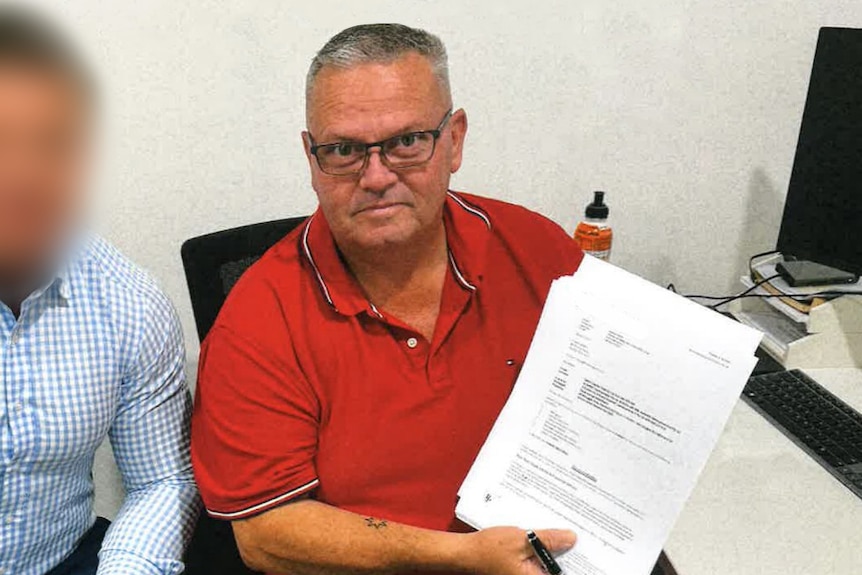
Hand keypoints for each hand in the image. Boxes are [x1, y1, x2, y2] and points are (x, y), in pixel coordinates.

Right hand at [459, 526, 576, 574]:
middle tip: (579, 536)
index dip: (579, 564)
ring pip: (550, 566)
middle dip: (569, 555)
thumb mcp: (522, 539)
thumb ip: (548, 539)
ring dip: (557, 553)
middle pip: (559, 570)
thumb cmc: (488, 549)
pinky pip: (541, 563)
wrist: (465, 553)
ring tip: (566, 535)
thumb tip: (571, 538)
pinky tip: (548, 538)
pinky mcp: (523, 571)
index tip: (591, 552)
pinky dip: (546, 552)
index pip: (565, 574)